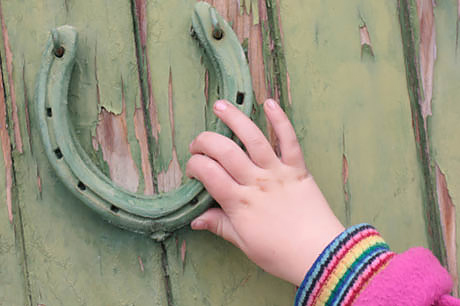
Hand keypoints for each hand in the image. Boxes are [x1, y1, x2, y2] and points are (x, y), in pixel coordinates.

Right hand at [186, 99, 343, 285]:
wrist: (321, 255)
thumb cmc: (280, 253)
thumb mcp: (244, 243)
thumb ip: (219, 226)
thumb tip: (194, 220)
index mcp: (240, 203)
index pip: (208, 174)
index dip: (195, 165)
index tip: (193, 168)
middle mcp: (256, 182)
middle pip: (225, 152)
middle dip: (205, 141)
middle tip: (198, 143)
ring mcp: (277, 172)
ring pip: (252, 139)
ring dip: (235, 119)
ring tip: (221, 106)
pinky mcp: (298, 168)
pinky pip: (289, 140)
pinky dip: (280, 120)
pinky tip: (269, 103)